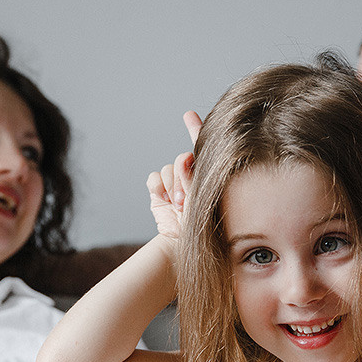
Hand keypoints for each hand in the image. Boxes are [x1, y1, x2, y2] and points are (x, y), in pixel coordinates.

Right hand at [146, 111, 200, 240]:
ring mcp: (173, 182)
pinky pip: (154, 178)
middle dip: (182, 179)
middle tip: (184, 201)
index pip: (203, 146)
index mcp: (208, 174)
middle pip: (182, 159)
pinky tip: (164, 201)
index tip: (190, 116)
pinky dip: (158, 188)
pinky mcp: (158, 190)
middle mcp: (190, 175)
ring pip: (168, 169)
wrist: (183, 244)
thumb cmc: (203, 227)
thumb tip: (186, 157)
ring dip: (171, 187)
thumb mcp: (204, 202)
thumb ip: (195, 180)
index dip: (196, 129)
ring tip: (177, 206)